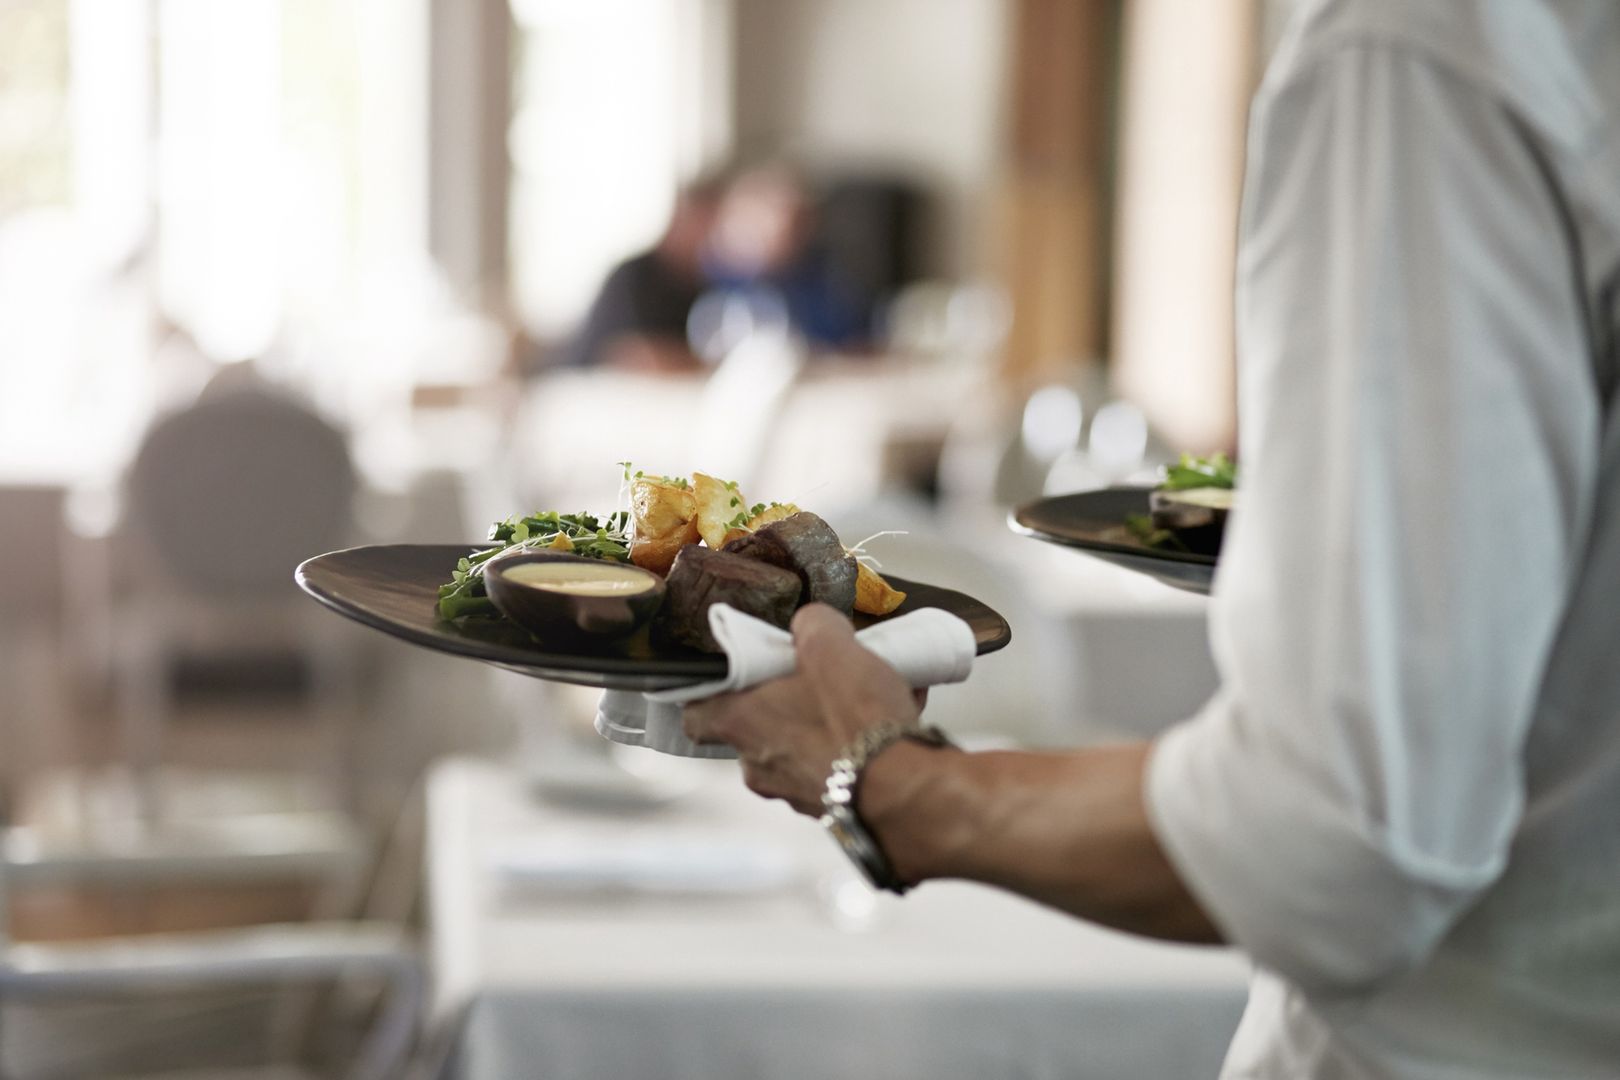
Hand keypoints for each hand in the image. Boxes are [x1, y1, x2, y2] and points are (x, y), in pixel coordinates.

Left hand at [683, 604, 920, 814]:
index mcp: (742, 724)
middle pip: (760, 725)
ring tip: (871, 691)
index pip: (697, 714)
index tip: (734, 674)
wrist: (907, 789)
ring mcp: (796, 793)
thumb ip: (812, 624)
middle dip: (788, 700)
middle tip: (818, 675)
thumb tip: (812, 626)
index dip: (711, 692)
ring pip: (805, 746)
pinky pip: (840, 766)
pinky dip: (859, 744)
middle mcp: (759, 767)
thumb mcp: (830, 644)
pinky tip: (896, 716)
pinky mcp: (836, 807)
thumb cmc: (856, 718)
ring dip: (829, 720)